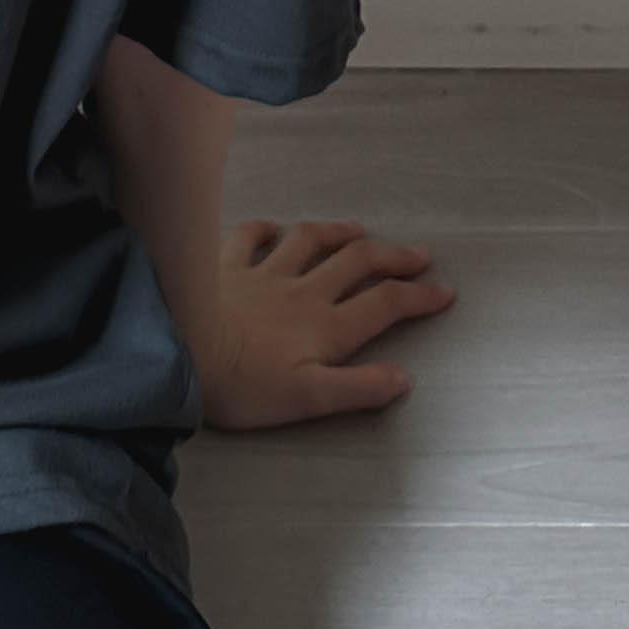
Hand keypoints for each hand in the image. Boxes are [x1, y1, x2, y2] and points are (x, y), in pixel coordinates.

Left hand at [201, 214, 454, 428]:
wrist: (183, 348)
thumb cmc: (245, 385)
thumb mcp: (308, 400)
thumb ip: (358, 388)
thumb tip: (403, 376)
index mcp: (326, 327)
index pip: (384, 305)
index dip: (418, 297)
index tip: (445, 291)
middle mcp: (303, 291)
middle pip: (357, 264)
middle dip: (393, 258)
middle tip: (419, 254)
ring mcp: (264, 273)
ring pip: (310, 241)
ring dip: (338, 233)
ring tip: (359, 229)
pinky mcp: (227, 265)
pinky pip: (250, 236)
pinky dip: (266, 229)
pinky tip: (274, 228)